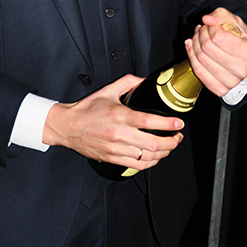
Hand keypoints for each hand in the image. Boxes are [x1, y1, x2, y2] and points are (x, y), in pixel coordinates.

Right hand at [42, 74, 183, 171]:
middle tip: (178, 136)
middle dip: (172, 142)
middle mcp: (119, 134)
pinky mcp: (113, 159)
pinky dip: (151, 163)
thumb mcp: (107, 90)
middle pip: (153, 144)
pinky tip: (156, 156)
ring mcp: (116, 149)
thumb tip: (143, 80)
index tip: (178, 123)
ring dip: (164, 153)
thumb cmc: (86, 110)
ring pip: (148, 157)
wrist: (67, 126)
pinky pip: (138, 165)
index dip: (168, 124)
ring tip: (170, 146)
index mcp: (119, 115)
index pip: (149, 121)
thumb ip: (128, 82)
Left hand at [185, 7, 246, 96]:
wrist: (244, 60)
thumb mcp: (234, 21)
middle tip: (202, 30)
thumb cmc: (239, 39)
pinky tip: (193, 49)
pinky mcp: (220, 89)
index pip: (217, 36)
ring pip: (200, 58)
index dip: (210, 27)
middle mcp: (242, 69)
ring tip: (199, 38)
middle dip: (200, 34)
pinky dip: (192, 58)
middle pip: (207, 47)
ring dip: (194, 44)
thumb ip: (220, 15)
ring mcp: (231, 81)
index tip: (212, 26)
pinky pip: (198, 72)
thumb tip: (207, 19)